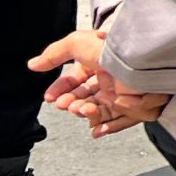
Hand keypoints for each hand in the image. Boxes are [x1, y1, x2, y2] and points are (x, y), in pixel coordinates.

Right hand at [29, 28, 167, 137]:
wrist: (144, 59)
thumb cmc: (113, 48)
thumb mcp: (79, 43)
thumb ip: (55, 54)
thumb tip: (32, 64)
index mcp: (98, 62)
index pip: (74, 79)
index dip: (60, 89)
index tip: (50, 98)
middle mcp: (110, 77)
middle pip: (84, 96)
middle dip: (71, 102)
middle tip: (66, 104)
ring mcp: (121, 92)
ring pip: (98, 110)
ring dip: (85, 112)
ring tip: (82, 108)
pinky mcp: (134, 106)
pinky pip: (119, 121)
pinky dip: (107, 127)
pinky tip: (97, 131)